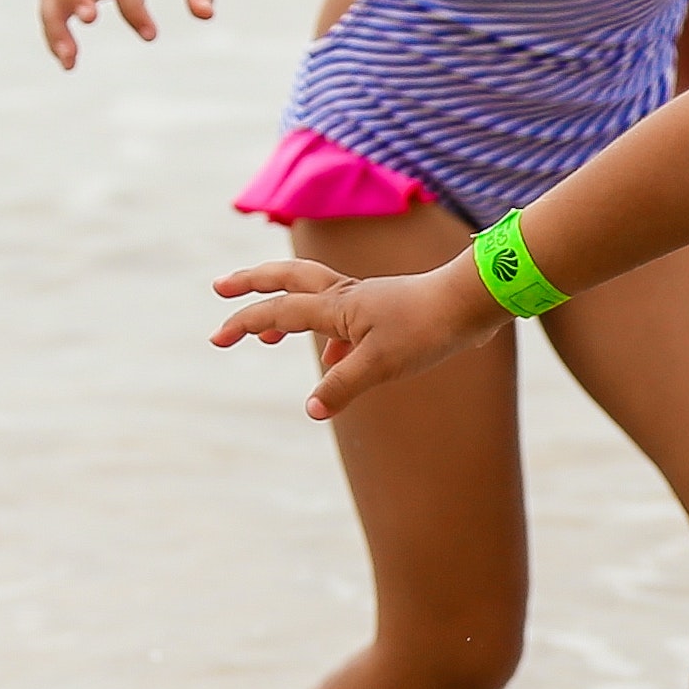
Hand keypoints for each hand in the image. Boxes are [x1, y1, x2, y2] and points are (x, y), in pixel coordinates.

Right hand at [213, 256, 503, 418]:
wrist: (472, 302)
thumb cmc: (427, 329)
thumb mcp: (380, 364)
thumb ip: (342, 386)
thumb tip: (311, 410)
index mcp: (337, 305)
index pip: (278, 310)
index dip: (244, 321)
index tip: (216, 338)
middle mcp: (346, 296)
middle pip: (287, 278)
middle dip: (251, 282)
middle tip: (220, 287)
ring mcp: (367, 301)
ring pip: (313, 293)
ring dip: (284, 306)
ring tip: (267, 334)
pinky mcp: (388, 311)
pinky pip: (343, 317)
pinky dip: (327, 334)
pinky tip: (335, 359)